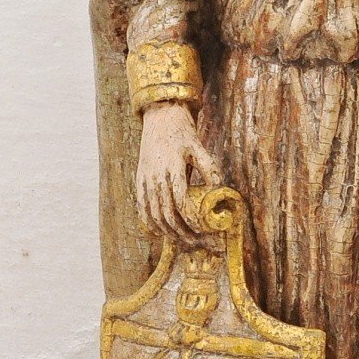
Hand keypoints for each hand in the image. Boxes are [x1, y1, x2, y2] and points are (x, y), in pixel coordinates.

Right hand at [135, 104, 219, 241]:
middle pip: (166, 213)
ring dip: (166, 230)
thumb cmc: (182, 133)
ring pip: (152, 213)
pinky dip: (149, 222)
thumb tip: (219, 188)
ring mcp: (145, 179)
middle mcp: (156, 176)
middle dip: (180, 231)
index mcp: (172, 168)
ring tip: (180, 239)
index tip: (201, 229)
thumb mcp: (198, 146)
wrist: (159, 118)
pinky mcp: (139, 180)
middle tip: (194, 240)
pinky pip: (141, 207)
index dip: (190, 219)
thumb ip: (208, 167)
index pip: (180, 202)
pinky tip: (158, 231)